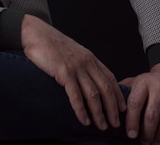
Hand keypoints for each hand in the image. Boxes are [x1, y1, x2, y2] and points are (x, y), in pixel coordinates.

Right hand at [21, 14, 125, 130]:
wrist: (36, 34)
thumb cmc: (52, 44)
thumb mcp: (74, 52)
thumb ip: (83, 64)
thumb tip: (90, 81)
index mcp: (90, 57)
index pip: (110, 78)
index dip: (118, 95)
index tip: (122, 109)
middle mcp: (86, 62)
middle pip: (105, 88)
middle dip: (112, 109)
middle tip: (115, 124)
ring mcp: (76, 67)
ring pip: (93, 94)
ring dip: (99, 113)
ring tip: (102, 126)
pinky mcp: (63, 72)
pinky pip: (75, 95)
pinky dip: (81, 110)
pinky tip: (84, 120)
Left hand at [120, 59, 159, 143]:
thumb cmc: (153, 80)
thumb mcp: (137, 80)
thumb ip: (125, 91)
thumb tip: (111, 103)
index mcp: (144, 82)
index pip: (135, 103)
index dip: (132, 121)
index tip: (131, 134)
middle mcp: (159, 86)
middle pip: (152, 115)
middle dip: (147, 132)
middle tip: (144, 141)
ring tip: (155, 142)